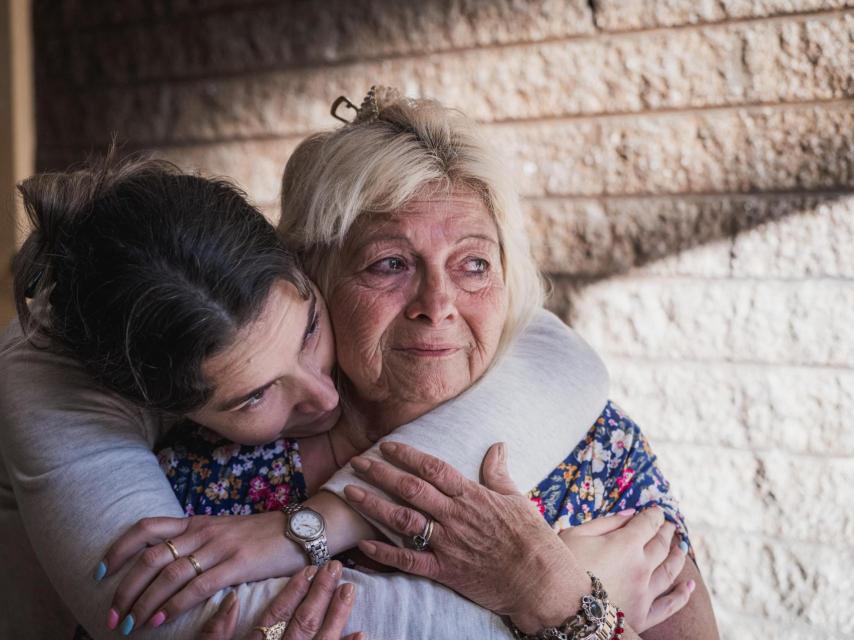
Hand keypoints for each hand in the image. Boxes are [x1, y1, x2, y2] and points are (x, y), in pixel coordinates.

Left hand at [100, 511, 291, 630]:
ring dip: (144, 603)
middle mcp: (203, 532)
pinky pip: (197, 587)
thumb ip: (196, 544)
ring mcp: (220, 547)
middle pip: (150, 557)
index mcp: (197, 522)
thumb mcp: (224, 532)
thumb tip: (165, 566)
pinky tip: (160, 620)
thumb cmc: (262, 536)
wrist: (302, 529)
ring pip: (169, 575)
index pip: (146, 528)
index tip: (100, 573)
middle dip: (125, 589)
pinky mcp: (238, 565)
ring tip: (130, 625)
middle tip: (112, 615)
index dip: (118, 550)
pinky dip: (173, 605)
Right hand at [198, 561, 363, 639]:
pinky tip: (361, 633)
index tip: (308, 570)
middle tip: (335, 567)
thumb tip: (232, 599)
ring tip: (349, 590)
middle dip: (321, 593)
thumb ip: (214, 632)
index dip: (293, 591)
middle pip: (303, 623)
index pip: (276, 615)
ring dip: (337, 614)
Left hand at [342, 442, 591, 632]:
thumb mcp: (517, 498)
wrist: (539, 580)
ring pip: (403, 520)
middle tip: (357, 462)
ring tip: (350, 492)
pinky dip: (384, 553)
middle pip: (410, 489)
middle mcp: (455, 516)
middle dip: (381, 473)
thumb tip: (496, 446)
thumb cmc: (531, 538)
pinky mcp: (445, 570)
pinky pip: (409, 561)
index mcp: (471, 496)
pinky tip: (364, 543)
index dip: (407, 455)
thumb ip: (498, 472)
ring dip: (374, 505)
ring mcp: (448, 543)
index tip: (386, 445)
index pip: (432, 468)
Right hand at [559, 508, 693, 631]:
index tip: (656, 510)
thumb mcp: (576, 534)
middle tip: (669, 525)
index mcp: (625, 544)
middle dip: (666, 531)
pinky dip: (683, 595)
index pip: (648, 523)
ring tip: (681, 546)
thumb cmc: (561, 565)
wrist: (557, 606)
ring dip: (678, 556)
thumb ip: (606, 522)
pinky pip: (670, 606)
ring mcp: (644, 594)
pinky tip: (690, 586)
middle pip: (661, 545)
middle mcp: (641, 568)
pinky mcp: (643, 616)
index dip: (654, 514)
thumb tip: (630, 513)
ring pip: (670, 571)